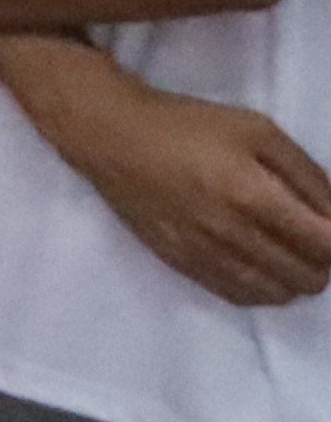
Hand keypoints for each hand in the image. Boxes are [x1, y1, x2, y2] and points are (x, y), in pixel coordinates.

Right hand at [27, 58, 330, 305]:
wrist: (112, 137)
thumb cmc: (189, 125)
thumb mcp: (259, 130)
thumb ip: (308, 175)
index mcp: (254, 196)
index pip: (325, 245)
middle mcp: (232, 235)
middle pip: (307, 277)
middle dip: (325, 261)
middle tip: (315, 236)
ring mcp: (205, 255)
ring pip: (277, 293)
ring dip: (296, 277)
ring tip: (290, 251)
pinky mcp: (183, 265)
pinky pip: (240, 296)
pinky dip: (265, 288)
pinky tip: (263, 265)